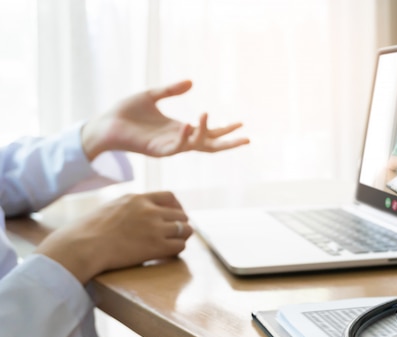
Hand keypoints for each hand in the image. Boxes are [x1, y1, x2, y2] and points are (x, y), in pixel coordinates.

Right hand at [34, 192, 191, 283]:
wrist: (83, 245)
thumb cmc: (88, 231)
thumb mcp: (111, 207)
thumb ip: (128, 208)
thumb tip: (136, 216)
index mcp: (137, 198)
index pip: (169, 196)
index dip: (176, 207)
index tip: (174, 216)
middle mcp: (149, 210)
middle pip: (181, 214)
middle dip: (180, 223)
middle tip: (175, 234)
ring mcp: (155, 228)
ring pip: (185, 229)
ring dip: (182, 236)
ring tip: (174, 243)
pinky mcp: (156, 246)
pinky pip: (180, 246)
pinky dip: (177, 249)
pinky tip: (168, 254)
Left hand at [81, 80, 249, 159]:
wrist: (104, 124)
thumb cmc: (126, 112)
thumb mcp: (151, 96)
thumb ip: (171, 90)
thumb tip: (191, 82)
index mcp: (179, 129)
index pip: (209, 132)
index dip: (225, 129)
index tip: (242, 123)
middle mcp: (178, 140)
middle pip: (210, 146)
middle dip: (229, 143)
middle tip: (247, 139)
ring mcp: (169, 147)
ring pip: (195, 145)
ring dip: (204, 133)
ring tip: (206, 114)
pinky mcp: (157, 150)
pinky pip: (176, 147)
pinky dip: (184, 137)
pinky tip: (189, 125)